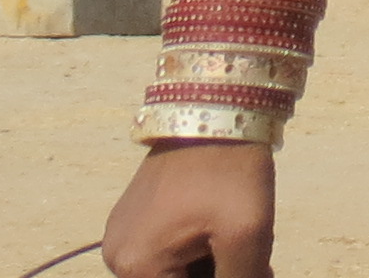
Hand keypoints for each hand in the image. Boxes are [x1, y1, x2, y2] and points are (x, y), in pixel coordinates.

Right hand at [104, 138, 271, 276]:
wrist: (214, 108)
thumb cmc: (230, 170)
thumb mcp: (247, 233)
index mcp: (137, 267)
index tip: (250, 265)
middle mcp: (117, 257)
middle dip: (215, 274)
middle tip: (250, 256)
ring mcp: (120, 237)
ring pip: (171, 273)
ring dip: (206, 265)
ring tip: (232, 236)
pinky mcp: (130, 219)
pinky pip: (163, 253)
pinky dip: (193, 250)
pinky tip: (216, 228)